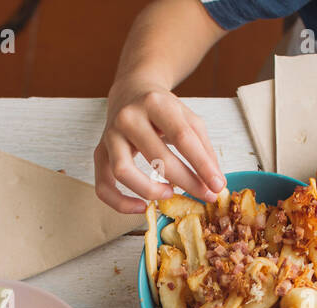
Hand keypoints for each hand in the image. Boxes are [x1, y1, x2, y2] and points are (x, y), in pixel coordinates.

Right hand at [94, 80, 224, 213]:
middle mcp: (129, 117)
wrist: (130, 91)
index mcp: (155, 103)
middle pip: (158, 157)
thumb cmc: (161, 110)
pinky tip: (141, 207)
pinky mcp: (99, 152)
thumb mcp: (187, 118)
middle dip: (186, 182)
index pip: (182, 137)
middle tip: (205, 196)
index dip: (202, 165)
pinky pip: (103, 186)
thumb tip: (215, 182)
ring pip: (123, 172)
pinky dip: (120, 203)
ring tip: (170, 194)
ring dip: (150, 190)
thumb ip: (203, 148)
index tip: (217, 185)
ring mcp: (110, 135)